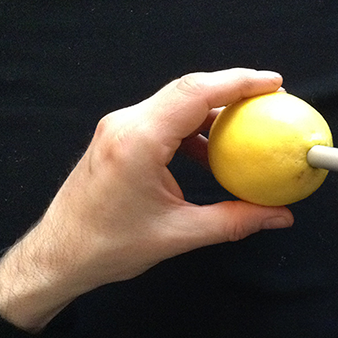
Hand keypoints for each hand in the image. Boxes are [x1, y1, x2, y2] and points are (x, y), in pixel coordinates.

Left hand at [0, 68, 293, 332]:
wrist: (58, 255)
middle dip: (233, 89)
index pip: (195, 94)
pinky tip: (213, 151)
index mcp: (139, 142)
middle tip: (271, 99)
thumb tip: (278, 216)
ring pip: (177, 102)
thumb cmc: (108, 247)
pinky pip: (164, 119)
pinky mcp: (119, 137)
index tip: (273, 84)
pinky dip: (194, 127)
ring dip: (213, 109)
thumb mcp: (179, 236)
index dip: (238, 82)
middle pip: (188, 89)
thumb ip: (234, 222)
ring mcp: (120, 127)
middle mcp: (126, 124)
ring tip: (248, 124)